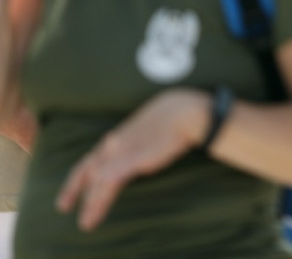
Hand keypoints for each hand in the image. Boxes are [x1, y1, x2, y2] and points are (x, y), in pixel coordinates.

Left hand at [56, 88, 208, 230]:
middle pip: (87, 169)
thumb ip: (142, 138)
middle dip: (73, 189)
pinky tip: (93, 217)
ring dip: (89, 204)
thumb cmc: (174, 115)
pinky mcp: (128, 162)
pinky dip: (97, 203)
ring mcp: (119, 153)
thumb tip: (147, 143)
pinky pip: (106, 187)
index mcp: (119, 135)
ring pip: (96, 182)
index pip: (93, 157)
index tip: (75, 185)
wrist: (184, 112)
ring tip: (85, 223)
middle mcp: (113, 143)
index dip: (81, 173)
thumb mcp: (150, 125)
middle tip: (63, 206)